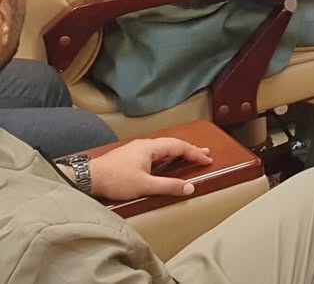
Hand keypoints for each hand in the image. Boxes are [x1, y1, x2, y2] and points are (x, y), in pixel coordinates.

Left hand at [88, 138, 211, 200]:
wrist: (88, 178)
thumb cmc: (116, 180)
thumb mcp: (145, 185)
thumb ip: (168, 186)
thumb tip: (190, 188)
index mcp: (151, 147)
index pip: (180, 147)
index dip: (195, 153)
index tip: (207, 159)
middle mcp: (145, 145)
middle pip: (173, 144)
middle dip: (190, 149)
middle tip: (204, 153)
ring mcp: (136, 149)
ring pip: (163, 147)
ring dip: (178, 151)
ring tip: (189, 155)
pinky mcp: (129, 156)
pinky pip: (155, 152)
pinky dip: (167, 155)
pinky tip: (166, 160)